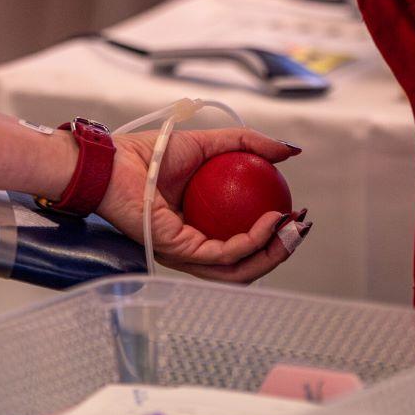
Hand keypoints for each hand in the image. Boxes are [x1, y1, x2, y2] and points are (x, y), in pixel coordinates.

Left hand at [96, 128, 309, 282]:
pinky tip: (271, 221)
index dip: (276, 235)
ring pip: (239, 270)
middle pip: (247, 265)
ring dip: (273, 253)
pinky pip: (223, 254)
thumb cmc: (149, 153)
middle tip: (301, 226)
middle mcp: (194, 248)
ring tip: (293, 229)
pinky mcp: (179, 251)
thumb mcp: (210, 145)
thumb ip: (248, 145)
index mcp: (201, 229)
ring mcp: (186, 254)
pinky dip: (252, 241)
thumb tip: (291, 151)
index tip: (297, 212)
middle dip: (281, 251)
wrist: (113, 161)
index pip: (244, 244)